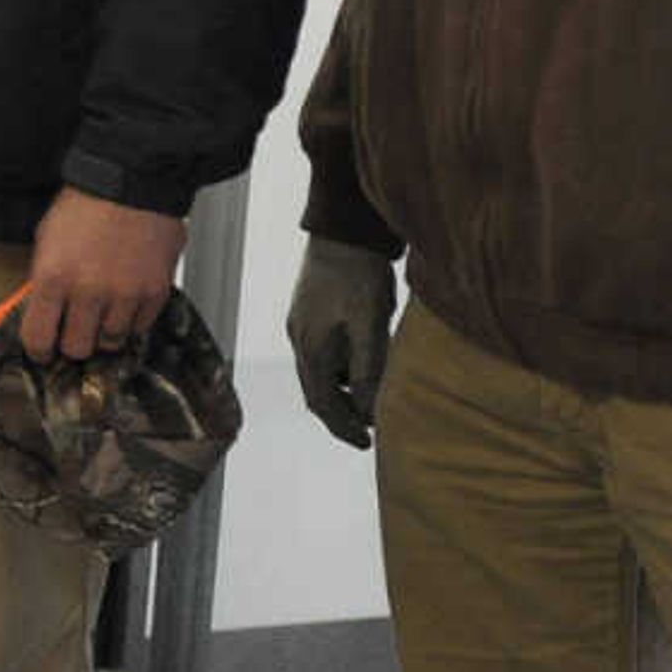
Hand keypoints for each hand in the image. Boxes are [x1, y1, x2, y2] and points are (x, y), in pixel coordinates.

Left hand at [14, 187, 187, 358]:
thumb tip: (44, 313)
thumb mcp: (47, 240)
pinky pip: (140, 327)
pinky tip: (126, 298)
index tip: (44, 347)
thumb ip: (45, 281)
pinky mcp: (154, 292)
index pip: (38, 339)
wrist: (130, 180)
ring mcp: (124, 295)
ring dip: (105, 330)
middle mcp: (89, 292)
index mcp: (54, 279)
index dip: (39, 349)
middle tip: (76, 328)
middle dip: (74, 341)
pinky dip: (132, 319)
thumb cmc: (86, 204)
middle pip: (77, 349)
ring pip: (111, 342)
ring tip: (104, 307)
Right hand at [288, 236, 399, 448]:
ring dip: (340, 391)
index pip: (324, 404)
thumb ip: (369, 370)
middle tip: (365, 429)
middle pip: (316, 392)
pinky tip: (358, 363)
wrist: (342, 229)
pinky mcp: (307, 310)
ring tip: (367, 398)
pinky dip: (337, 369)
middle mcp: (299, 340)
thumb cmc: (360, 276)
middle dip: (339, 415)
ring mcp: (300, 324)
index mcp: (312, 349)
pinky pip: (319, 353)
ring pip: (318, 372)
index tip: (366, 442)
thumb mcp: (371, 327)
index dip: (344, 427)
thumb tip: (371, 410)